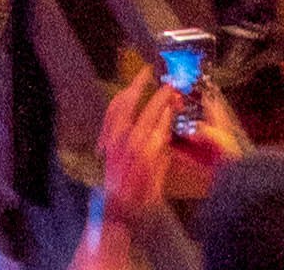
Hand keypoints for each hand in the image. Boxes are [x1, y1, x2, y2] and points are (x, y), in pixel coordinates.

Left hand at [96, 71, 181, 231]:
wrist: (114, 208)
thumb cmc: (139, 200)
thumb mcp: (158, 183)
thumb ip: (162, 158)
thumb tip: (167, 132)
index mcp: (145, 155)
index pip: (161, 124)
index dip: (170, 110)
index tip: (177, 100)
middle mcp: (128, 143)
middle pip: (146, 111)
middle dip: (160, 96)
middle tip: (169, 85)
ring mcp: (114, 138)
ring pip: (124, 105)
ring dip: (136, 88)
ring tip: (145, 75)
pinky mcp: (106, 138)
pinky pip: (111, 112)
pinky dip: (119, 99)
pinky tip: (125, 92)